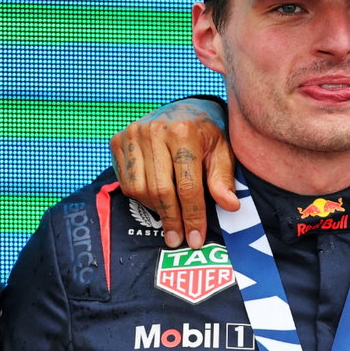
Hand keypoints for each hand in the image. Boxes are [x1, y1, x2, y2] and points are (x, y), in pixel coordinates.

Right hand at [111, 97, 236, 247]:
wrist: (182, 110)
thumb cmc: (205, 136)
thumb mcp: (222, 153)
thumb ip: (223, 179)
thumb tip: (230, 205)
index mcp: (184, 132)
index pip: (188, 186)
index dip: (193, 216)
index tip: (195, 239)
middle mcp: (155, 131)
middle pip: (161, 190)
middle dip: (172, 220)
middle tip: (178, 240)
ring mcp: (134, 135)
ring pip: (140, 189)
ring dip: (156, 210)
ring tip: (170, 216)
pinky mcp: (118, 141)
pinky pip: (126, 183)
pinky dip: (141, 198)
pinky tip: (156, 199)